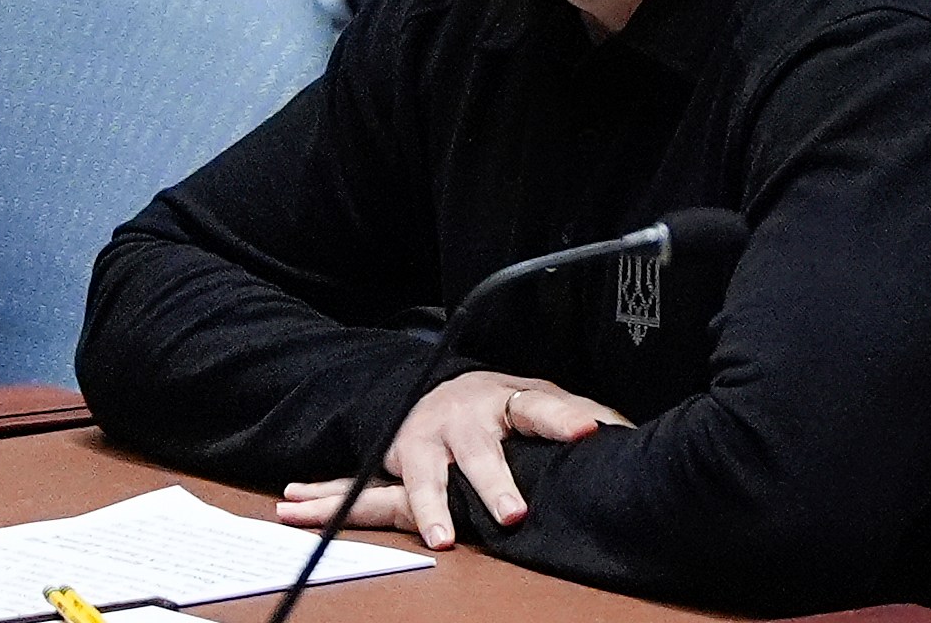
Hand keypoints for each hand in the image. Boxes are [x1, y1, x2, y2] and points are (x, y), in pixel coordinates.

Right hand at [277, 371, 628, 546]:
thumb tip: (629, 435)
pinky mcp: (395, 466)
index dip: (563, 416)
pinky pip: (364, 490)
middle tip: (511, 514)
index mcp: (504, 400)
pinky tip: (302, 503)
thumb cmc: (502, 406)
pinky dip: (332, 498)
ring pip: (423, 478)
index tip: (590, 430)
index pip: (540, 404)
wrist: (442, 392)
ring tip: (440, 538)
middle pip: (479, 450)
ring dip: (428, 508)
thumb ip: (583, 415)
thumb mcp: (544, 403)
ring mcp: (423, 442)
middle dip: (493, 481)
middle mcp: (460, 420)